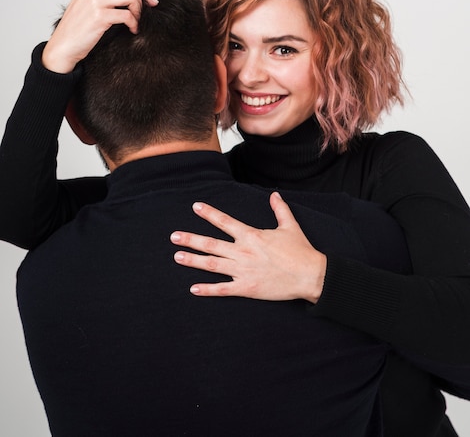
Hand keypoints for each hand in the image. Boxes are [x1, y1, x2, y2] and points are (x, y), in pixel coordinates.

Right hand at [42, 0, 157, 72]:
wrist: (63, 46)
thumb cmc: (76, 29)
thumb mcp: (83, 4)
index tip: (151, 3)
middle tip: (140, 14)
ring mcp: (95, 1)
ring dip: (138, 11)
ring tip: (135, 23)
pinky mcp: (99, 16)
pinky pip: (127, 15)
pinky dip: (134, 23)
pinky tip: (132, 30)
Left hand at [170, 192, 326, 302]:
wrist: (310, 275)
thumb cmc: (300, 251)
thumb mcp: (290, 226)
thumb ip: (279, 209)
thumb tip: (275, 194)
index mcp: (251, 236)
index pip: (224, 221)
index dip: (209, 213)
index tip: (195, 206)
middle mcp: (242, 252)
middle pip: (211, 244)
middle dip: (190, 239)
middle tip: (173, 237)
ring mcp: (242, 271)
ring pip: (212, 265)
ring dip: (193, 260)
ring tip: (177, 257)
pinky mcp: (246, 288)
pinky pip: (222, 289)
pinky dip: (207, 290)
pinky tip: (193, 289)